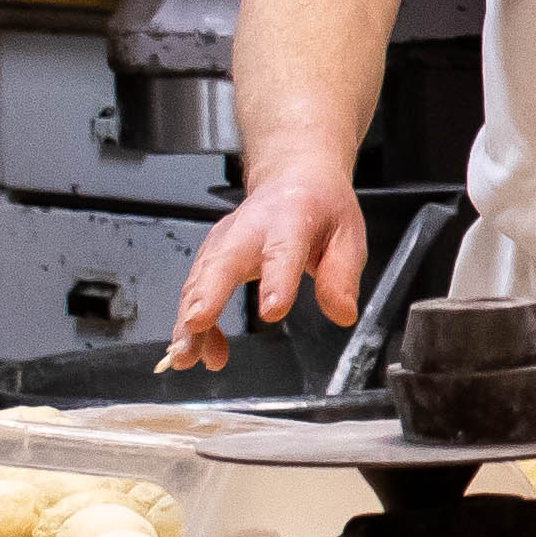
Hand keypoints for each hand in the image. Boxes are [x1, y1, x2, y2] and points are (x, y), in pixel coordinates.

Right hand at [168, 175, 370, 373]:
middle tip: (196, 325)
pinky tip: (204, 352)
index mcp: (291, 218)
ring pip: (200, 281)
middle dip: (207, 295)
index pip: (283, 250)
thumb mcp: (347, 235)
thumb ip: (341, 275)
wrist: (293, 179)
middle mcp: (249, 228)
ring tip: (187, 358)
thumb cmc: (320, 208)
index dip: (276, 281)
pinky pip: (196, 293)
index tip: (273, 310)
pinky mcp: (210, 257)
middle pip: (223, 261)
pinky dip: (194, 325)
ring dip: (190, 321)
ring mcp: (223, 242)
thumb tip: (342, 313)